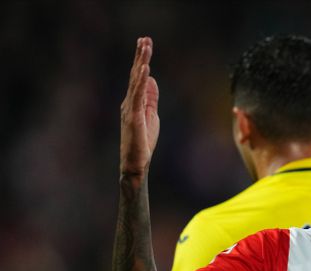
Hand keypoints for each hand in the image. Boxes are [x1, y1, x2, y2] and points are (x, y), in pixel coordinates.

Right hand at [120, 37, 158, 178]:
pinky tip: (146, 70)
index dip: (142, 60)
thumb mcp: (151, 115)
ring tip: (145, 47)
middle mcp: (129, 102)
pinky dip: (142, 81)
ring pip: (136, 81)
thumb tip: (153, 81)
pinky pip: (137, 96)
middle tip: (144, 38)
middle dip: (140, 56)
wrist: (135, 163)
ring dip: (141, 63)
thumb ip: (151, 98)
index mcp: (133, 101)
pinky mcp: (133, 117)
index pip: (138, 77)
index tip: (145, 43)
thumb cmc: (142, 141)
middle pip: (135, 74)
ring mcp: (130, 108)